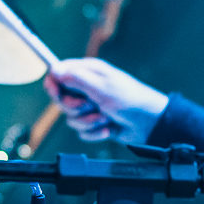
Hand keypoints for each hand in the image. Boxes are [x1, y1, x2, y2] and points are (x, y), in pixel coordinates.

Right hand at [43, 58, 166, 144]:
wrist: (149, 123)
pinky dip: (94, 133)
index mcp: (88, 72)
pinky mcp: (94, 123)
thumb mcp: (102, 87)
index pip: (59, 74)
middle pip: (61, 99)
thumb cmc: (130, 99)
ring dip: (88, 122)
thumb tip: (55, 69)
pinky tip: (108, 128)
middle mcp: (86, 88)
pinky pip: (81, 131)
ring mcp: (90, 107)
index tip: (55, 92)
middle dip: (74, 108)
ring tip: (105, 118)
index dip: (53, 84)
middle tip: (90, 106)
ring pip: (71, 118)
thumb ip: (76, 78)